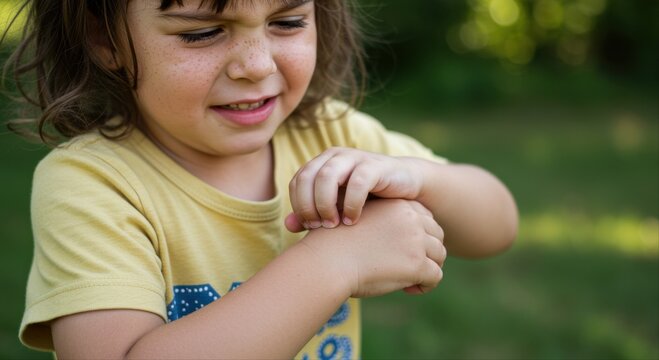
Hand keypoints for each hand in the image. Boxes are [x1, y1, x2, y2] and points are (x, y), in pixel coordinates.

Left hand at [288, 147, 422, 229]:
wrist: (406, 186)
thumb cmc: (368, 200)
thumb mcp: (338, 208)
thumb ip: (314, 215)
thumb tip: (288, 225)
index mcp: (321, 164)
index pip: (297, 182)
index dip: (298, 205)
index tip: (309, 226)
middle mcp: (334, 157)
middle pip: (307, 178)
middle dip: (309, 206)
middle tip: (320, 227)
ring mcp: (355, 158)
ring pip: (327, 177)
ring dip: (326, 204)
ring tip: (334, 224)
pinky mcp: (375, 166)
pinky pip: (357, 182)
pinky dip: (352, 204)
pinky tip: (353, 220)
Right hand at [300, 199, 445, 296]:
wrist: (326, 262)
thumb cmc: (331, 244)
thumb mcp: (356, 218)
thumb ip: (377, 220)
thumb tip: (387, 236)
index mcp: (397, 204)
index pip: (425, 216)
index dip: (419, 234)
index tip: (402, 248)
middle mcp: (411, 218)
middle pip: (436, 234)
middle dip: (427, 251)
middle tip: (408, 265)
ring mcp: (416, 241)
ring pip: (439, 255)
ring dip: (428, 268)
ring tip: (409, 278)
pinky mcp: (417, 264)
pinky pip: (435, 276)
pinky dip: (425, 285)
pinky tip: (407, 289)